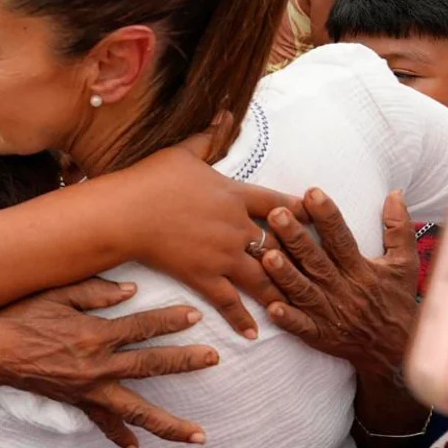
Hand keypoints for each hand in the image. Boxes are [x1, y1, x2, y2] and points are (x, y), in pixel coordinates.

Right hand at [0, 278, 217, 447]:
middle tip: (214, 359)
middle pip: (151, 365)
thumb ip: (96, 291)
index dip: (171, 319)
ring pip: (137, 410)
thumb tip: (132, 290)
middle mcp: (97, 366)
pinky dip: (119, 435)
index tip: (195, 314)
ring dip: (170, 423)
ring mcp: (88, 388)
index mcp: (95, 334)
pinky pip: (101, 422)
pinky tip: (136, 446)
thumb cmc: (17, 313)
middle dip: (186, 362)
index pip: (144, 326)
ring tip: (198, 435)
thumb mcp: (55, 292)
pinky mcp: (75, 401)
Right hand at [123, 125, 305, 338]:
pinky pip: (229, 301)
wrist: (125, 212)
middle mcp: (236, 226)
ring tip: (301, 309)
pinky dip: (243, 319)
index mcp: (234, 194)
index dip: (302, 211)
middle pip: (281, 246)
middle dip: (303, 260)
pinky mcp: (203, 276)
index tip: (320, 219)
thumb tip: (226, 112)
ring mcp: (222, 254)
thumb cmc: (150, 179)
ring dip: (283, 294)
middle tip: (323, 274)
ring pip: (264, 278)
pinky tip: (255, 334)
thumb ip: (208, 136)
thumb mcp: (182, 152)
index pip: (278, 203)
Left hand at [260, 189, 417, 378]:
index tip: (311, 193)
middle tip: (275, 214)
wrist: (397, 351)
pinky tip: (271, 307)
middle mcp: (344, 289)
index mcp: (361, 269)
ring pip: (304, 291)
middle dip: (296, 237)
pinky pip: (303, 327)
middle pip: (317, 261)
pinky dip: (288, 319)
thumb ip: (399, 229)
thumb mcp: (405, 264)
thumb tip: (396, 193)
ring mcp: (331, 314)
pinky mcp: (321, 336)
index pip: (342, 238)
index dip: (327, 216)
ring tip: (267, 255)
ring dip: (286, 275)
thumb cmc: (397, 300)